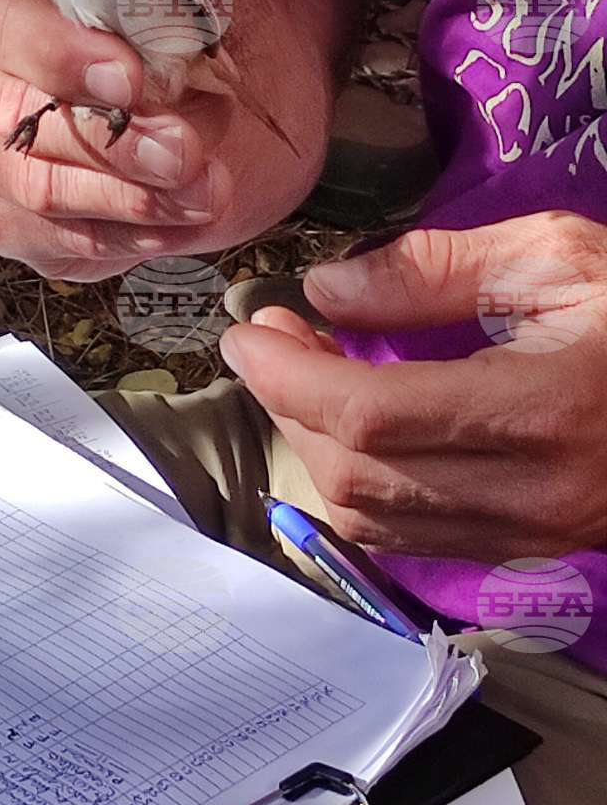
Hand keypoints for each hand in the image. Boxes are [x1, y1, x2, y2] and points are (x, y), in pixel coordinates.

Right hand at [0, 0, 320, 280]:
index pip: (1, 21)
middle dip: (113, 143)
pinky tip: (179, 223)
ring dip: (130, 199)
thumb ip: (159, 13)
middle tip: (184, 153)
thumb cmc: (149, 31)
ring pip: (38, 190)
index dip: (65, 54)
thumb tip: (176, 61)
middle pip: (18, 118)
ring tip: (204, 194)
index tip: (132, 79)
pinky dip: (127, 237)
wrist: (154, 97)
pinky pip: (57, 242)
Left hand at [220, 211, 606, 560]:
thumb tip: (327, 288)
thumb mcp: (556, 256)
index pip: (372, 412)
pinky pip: (406, 535)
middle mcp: (528, 490)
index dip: (290, 375)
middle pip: (357, 470)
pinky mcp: (524, 548)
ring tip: (301, 375)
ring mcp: (527, 532)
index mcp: (542, 407)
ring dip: (313, 446)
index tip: (248, 331)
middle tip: (271, 339)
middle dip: (289, 404)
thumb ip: (435, 268)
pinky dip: (353, 485)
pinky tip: (347, 430)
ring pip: (372, 515)